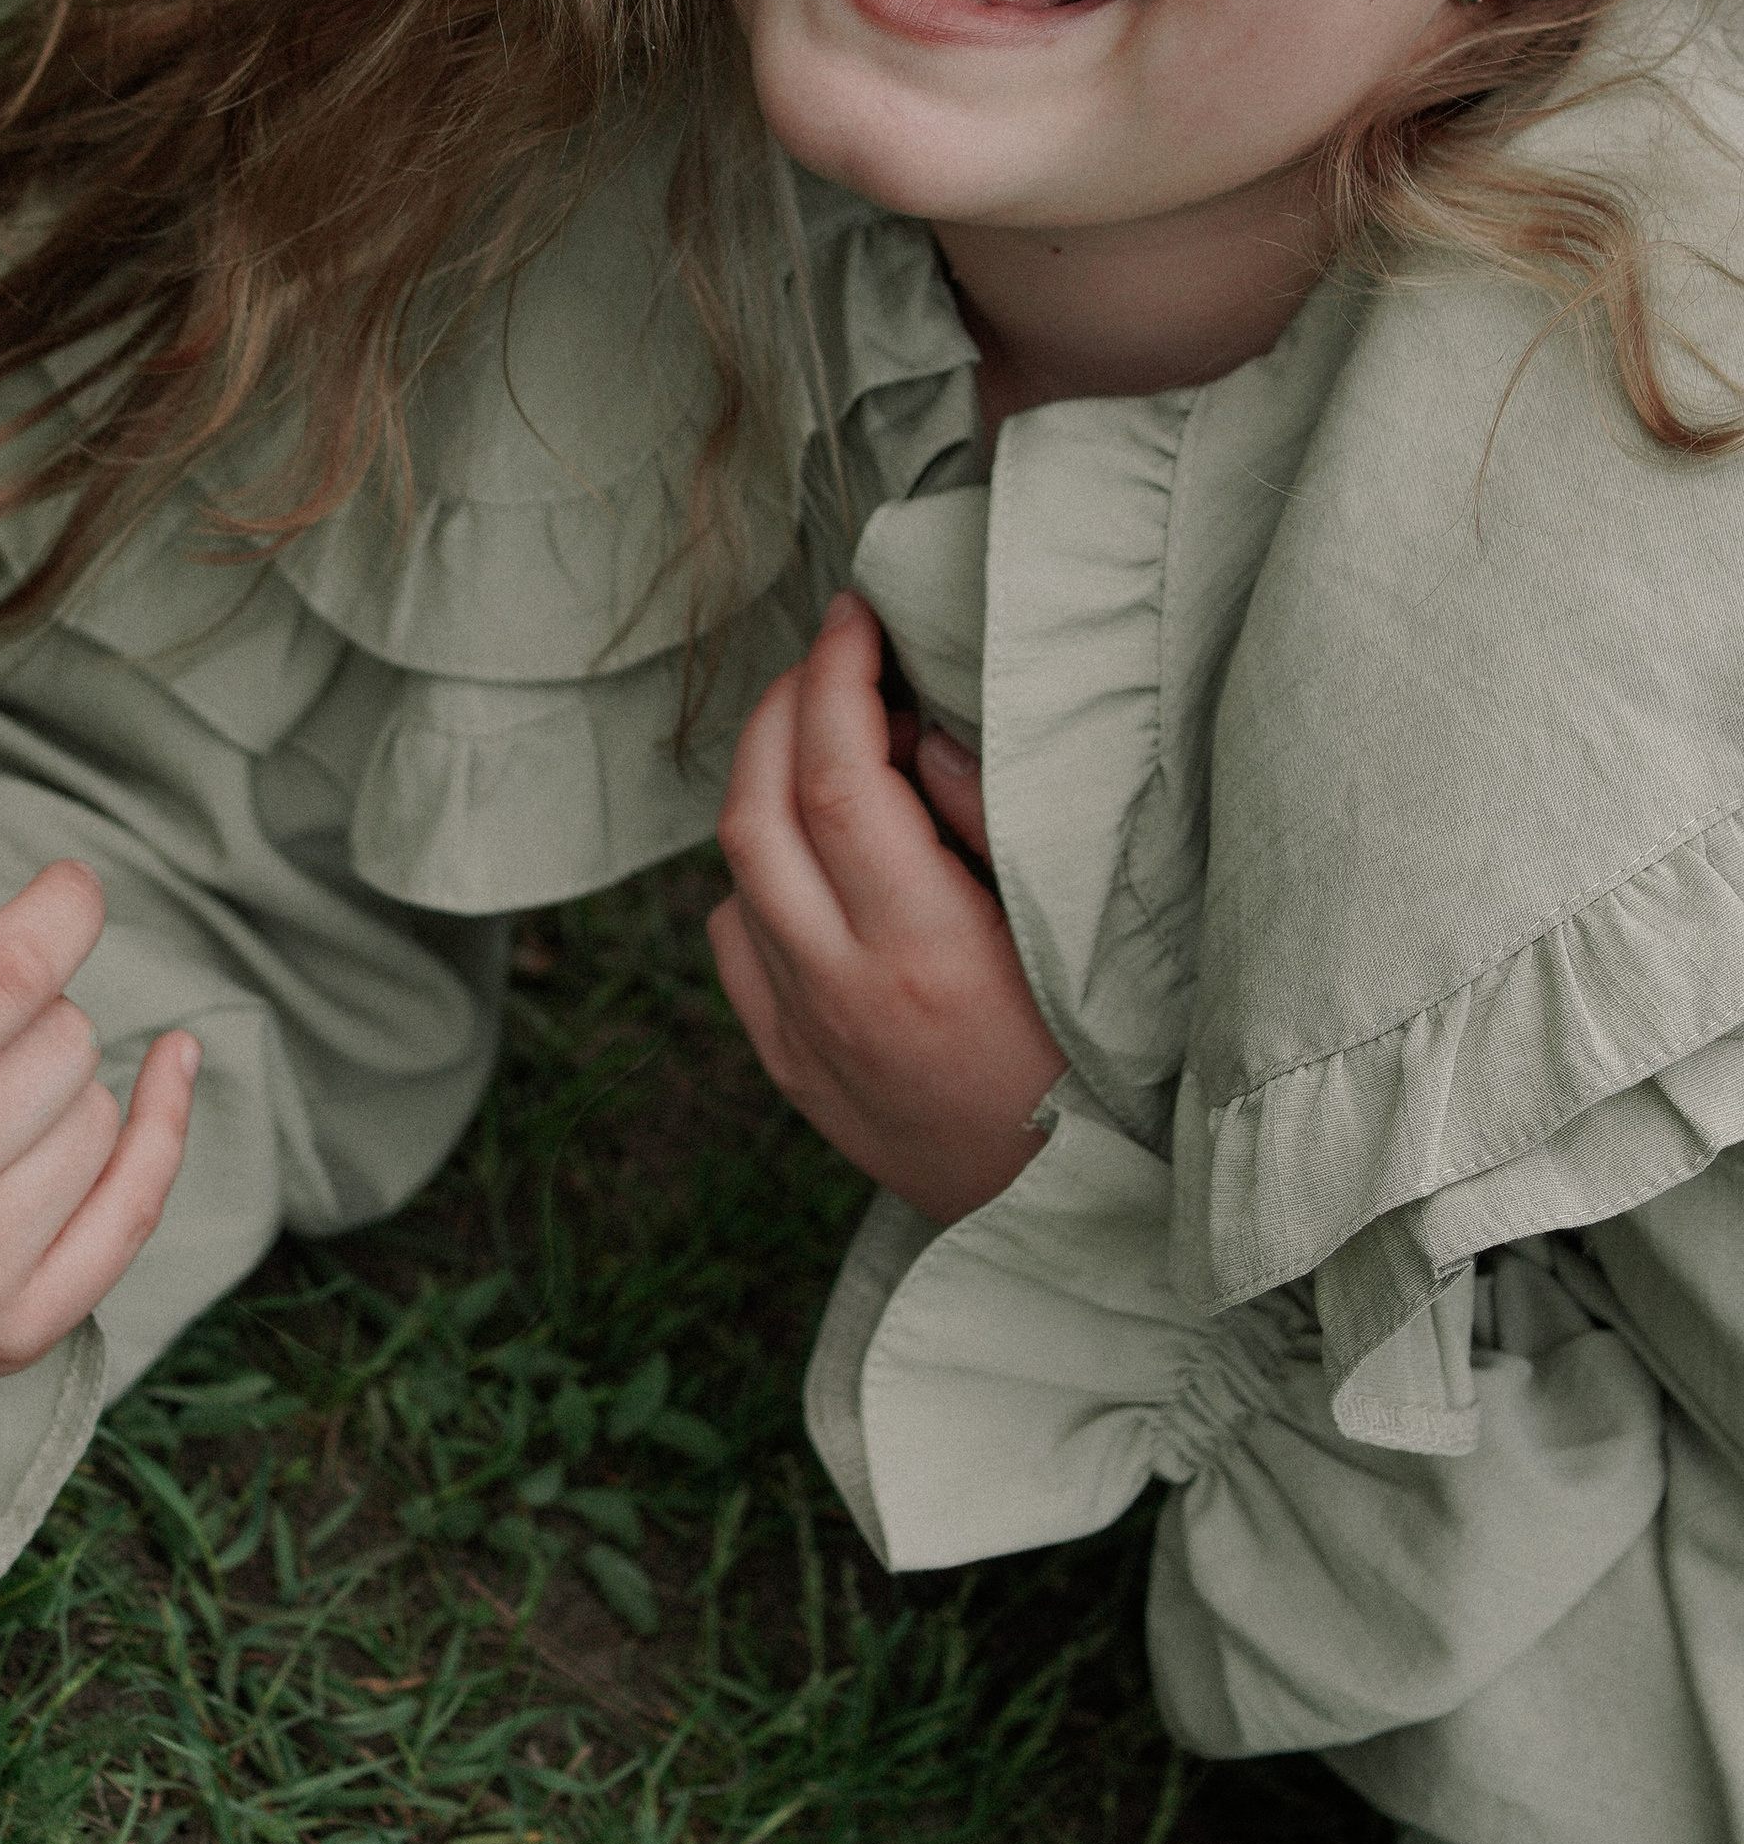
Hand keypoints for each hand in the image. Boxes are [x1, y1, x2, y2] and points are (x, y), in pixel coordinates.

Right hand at [0, 719, 197, 1389]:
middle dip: (25, 1015)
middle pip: (63, 1039)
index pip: (17, 972)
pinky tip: (171, 1066)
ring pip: (98, 1110)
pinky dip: (160, 1126)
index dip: (63, 911)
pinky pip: (139, 1201)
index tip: (64, 892)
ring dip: (57, 1087)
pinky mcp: (16, 1334)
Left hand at [709, 593, 1064, 1222]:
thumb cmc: (1108, 1075)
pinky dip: (758, 872)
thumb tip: (915, 732)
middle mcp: (839, 991)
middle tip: (836, 656)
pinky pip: (736, 940)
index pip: (838, 775)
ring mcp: (802, 1035)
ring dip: (768, 784)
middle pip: (758, 810)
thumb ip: (988, 826)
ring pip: (734, 872)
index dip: (837, 677)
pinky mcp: (789, 1068)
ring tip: (832, 739)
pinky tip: (817, 853)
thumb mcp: (1076, 937)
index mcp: (921, 950)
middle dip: (787, 708)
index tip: (858, 618)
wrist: (1076, 1226)